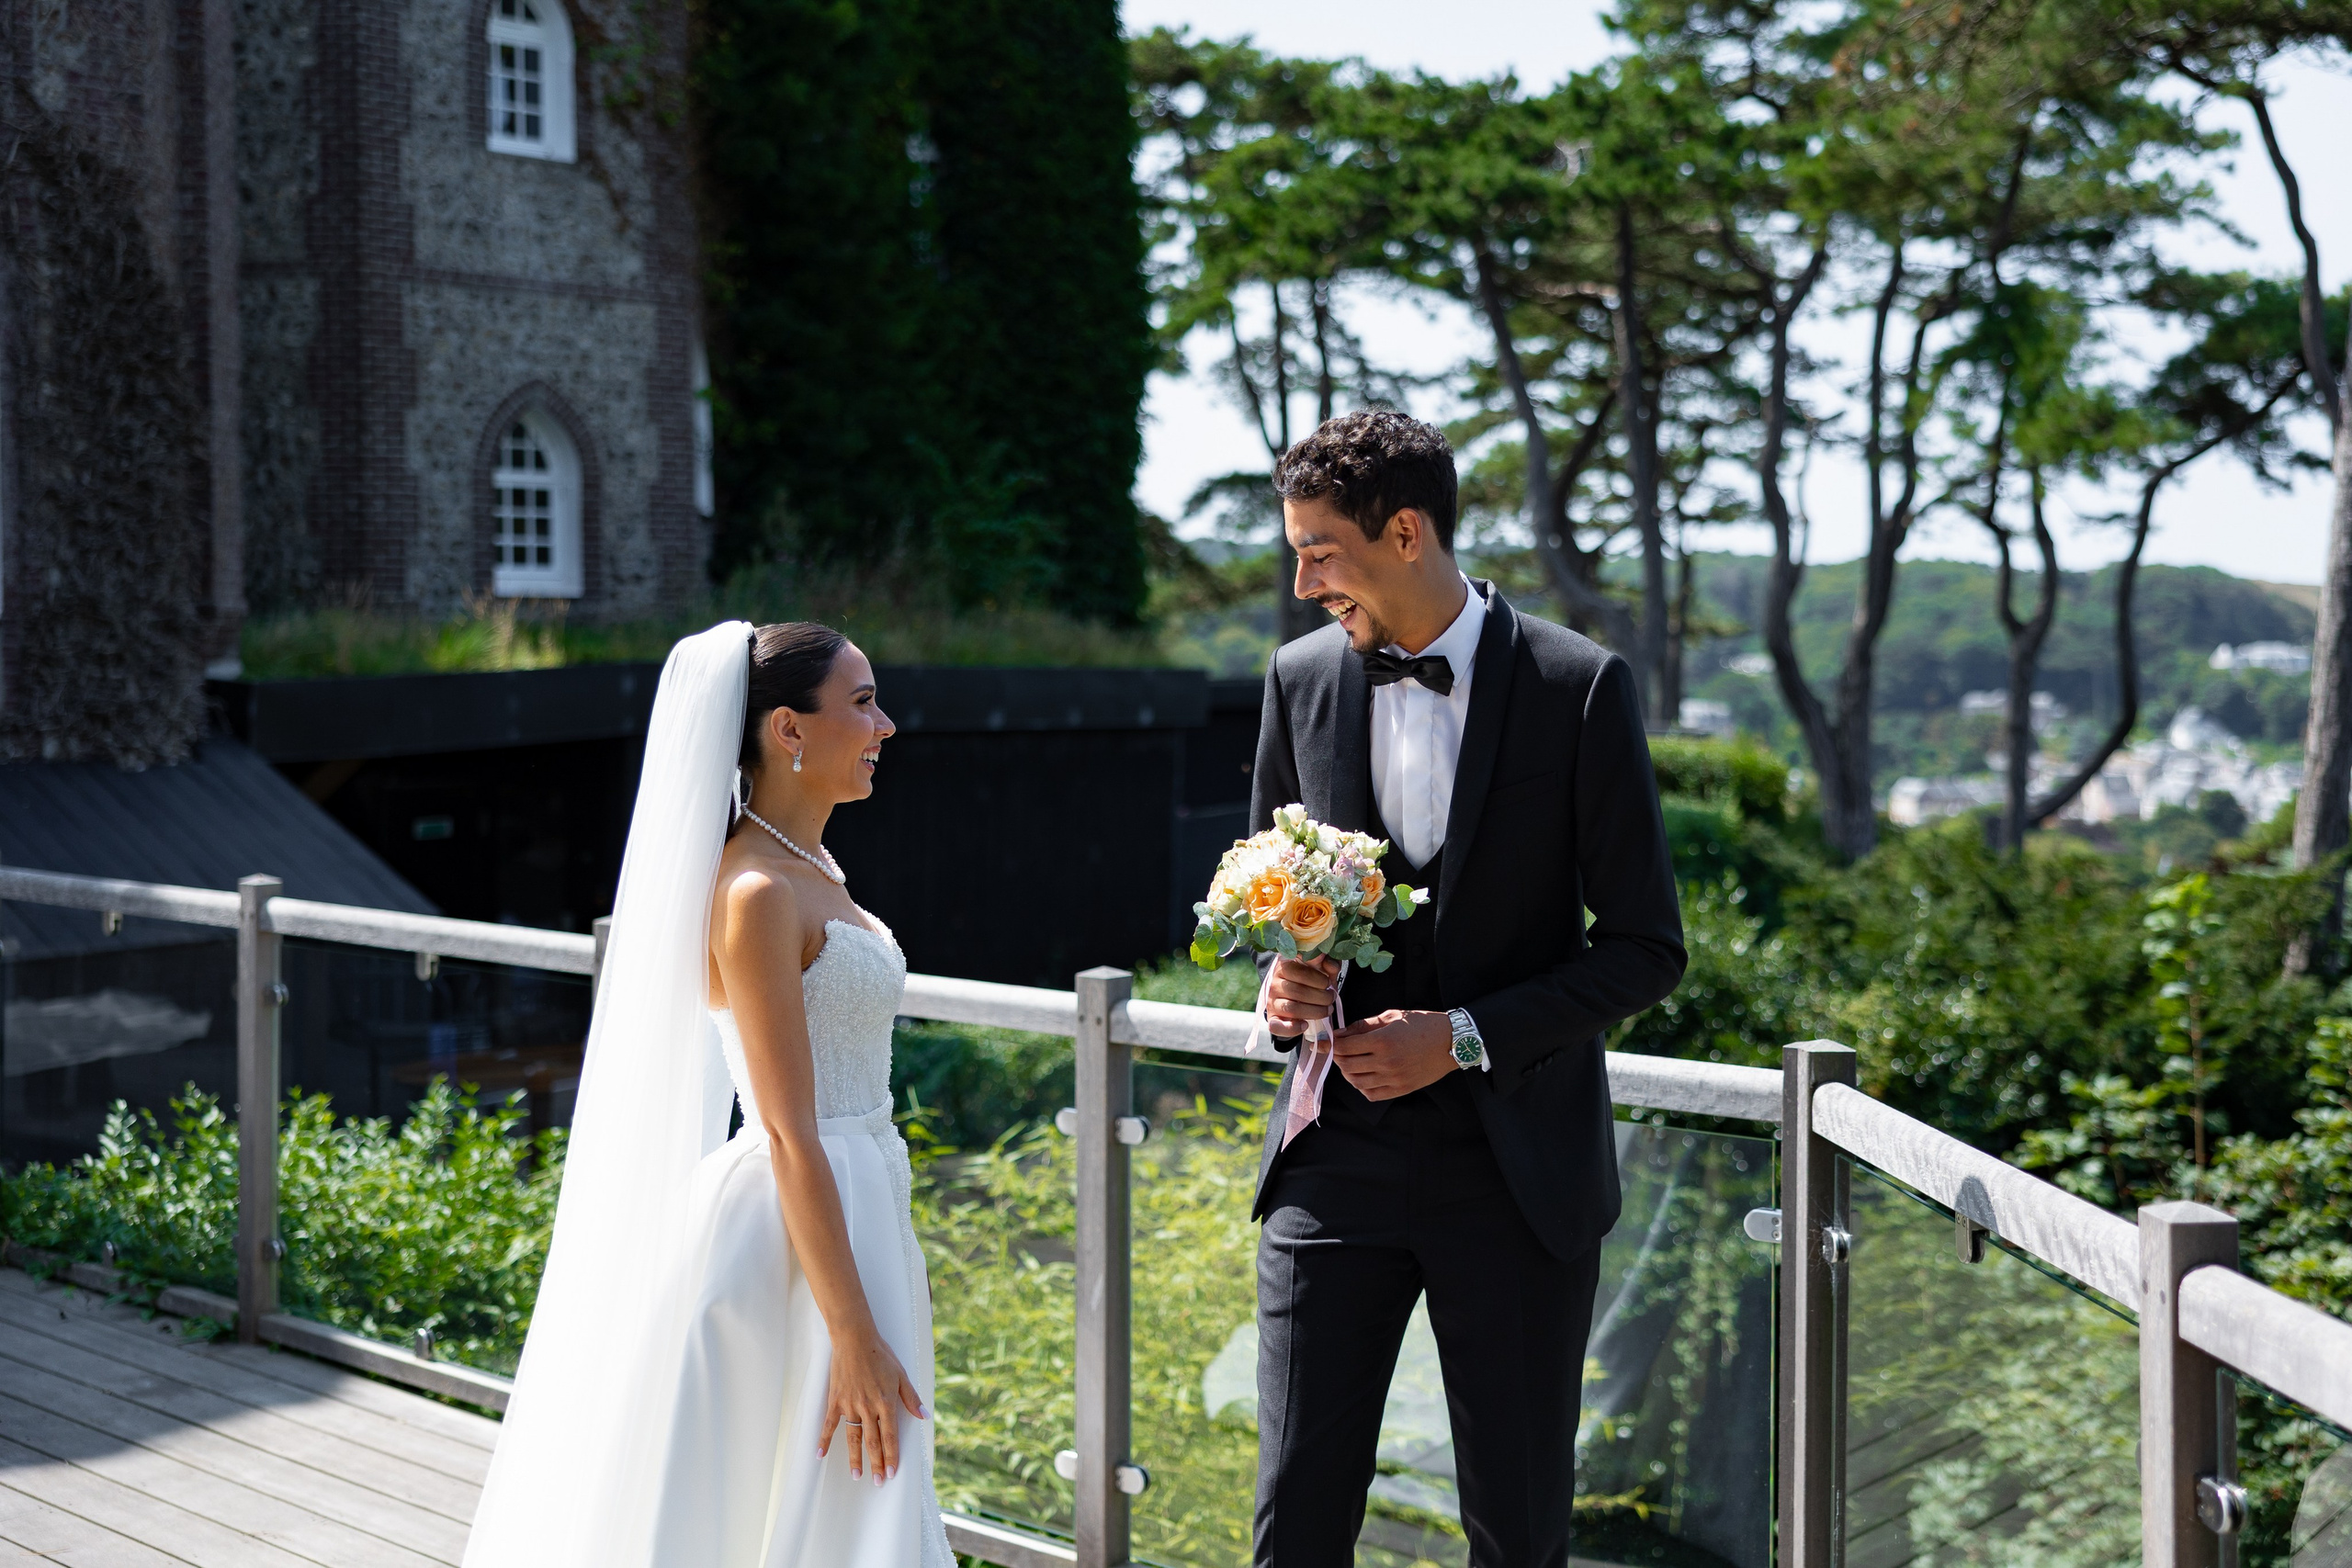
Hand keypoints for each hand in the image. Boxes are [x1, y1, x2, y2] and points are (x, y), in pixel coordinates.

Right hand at [819, 1327, 926, 1482]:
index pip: (890, 1436)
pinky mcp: (835, 1401)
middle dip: (876, 1463)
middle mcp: (868, 1407)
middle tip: (878, 1483)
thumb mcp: (901, 1374)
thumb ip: (911, 1398)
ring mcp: (850, 1405)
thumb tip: (924, 1416)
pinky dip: (823, 1440)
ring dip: (855, 1458)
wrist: (855, 1339)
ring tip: (857, 1475)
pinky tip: (819, 1455)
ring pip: (853, 1437)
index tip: (892, 1473)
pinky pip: (828, 1424)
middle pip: (873, 1441)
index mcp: (886, 1402)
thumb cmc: (880, 1355)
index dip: (892, 1456)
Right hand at [1265, 955, 1339, 1036]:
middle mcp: (1274, 983)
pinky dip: (1293, 1028)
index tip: (1328, 983)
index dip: (1318, 979)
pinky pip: (1277, 1026)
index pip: (1300, 972)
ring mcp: (1271, 1001)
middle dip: (1321, 997)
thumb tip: (1330, 963)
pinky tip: (1305, 1024)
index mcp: (1284, 966)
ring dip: (1315, 1012)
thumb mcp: (1321, 969)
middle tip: (1331, 998)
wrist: (1297, 995)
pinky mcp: (1272, 1018)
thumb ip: (1327, 964)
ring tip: (1327, 1010)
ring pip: (1292, 1009)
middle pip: (1298, 992)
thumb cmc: (1312, 980)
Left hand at [1332, 1009, 1457, 1100]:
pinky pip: (1372, 1094)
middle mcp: (1386, 1062)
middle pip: (1346, 1065)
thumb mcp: (1392, 1017)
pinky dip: (1362, 1087)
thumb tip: (1341, 1033)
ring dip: (1348, 1073)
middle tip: (1339, 1050)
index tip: (1330, 1039)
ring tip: (1351, 1063)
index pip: (1344, 1047)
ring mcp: (1393, 1078)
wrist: (1451, 1041)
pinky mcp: (1401, 1089)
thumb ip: (1364, 1025)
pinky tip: (1364, 1076)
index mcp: (1382, 1040)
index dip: (1333, 1043)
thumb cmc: (1422, 1025)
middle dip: (1337, 1057)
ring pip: (1356, 1082)